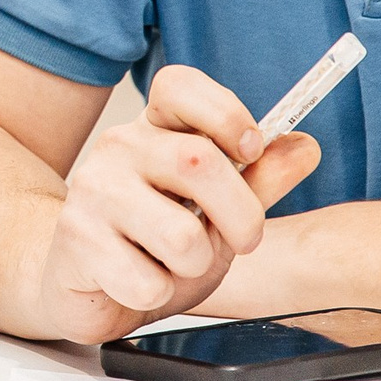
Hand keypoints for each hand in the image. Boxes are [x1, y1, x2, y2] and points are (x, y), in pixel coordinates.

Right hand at [32, 65, 320, 343]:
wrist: (82, 281)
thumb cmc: (153, 243)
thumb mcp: (216, 213)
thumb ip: (259, 181)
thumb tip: (303, 145)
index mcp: (153, 130)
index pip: (179, 86)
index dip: (225, 113)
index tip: (250, 149)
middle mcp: (118, 148)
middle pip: (199, 161)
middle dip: (242, 217)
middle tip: (241, 240)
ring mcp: (92, 190)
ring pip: (180, 236)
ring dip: (195, 266)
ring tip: (174, 264)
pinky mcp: (77, 238)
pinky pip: (149, 281)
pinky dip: (157, 293)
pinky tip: (138, 281)